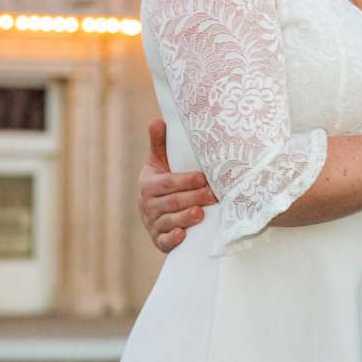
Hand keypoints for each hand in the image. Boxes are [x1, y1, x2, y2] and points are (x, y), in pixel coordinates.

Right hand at [139, 118, 216, 255]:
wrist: (156, 213)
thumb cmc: (163, 183)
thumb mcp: (159, 163)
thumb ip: (159, 143)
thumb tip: (159, 120)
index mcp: (149, 184)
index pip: (167, 182)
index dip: (185, 180)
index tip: (203, 178)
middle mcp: (148, 205)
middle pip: (172, 202)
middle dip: (193, 198)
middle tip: (213, 196)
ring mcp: (153, 224)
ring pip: (169, 221)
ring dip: (185, 218)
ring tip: (201, 213)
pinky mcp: (159, 241)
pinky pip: (164, 241)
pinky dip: (173, 239)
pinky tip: (183, 235)